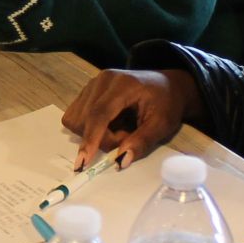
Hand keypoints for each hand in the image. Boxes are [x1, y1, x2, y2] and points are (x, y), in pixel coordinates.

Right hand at [61, 69, 198, 168]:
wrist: (168, 85)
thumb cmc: (167, 104)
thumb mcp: (163, 124)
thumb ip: (142, 142)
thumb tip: (120, 161)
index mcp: (124, 84)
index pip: (99, 113)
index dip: (91, 138)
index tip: (84, 162)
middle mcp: (103, 80)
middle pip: (86, 119)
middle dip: (102, 139)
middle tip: (126, 137)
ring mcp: (93, 83)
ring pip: (76, 119)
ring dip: (94, 134)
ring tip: (119, 130)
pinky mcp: (87, 90)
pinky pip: (75, 115)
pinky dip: (88, 128)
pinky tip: (108, 125)